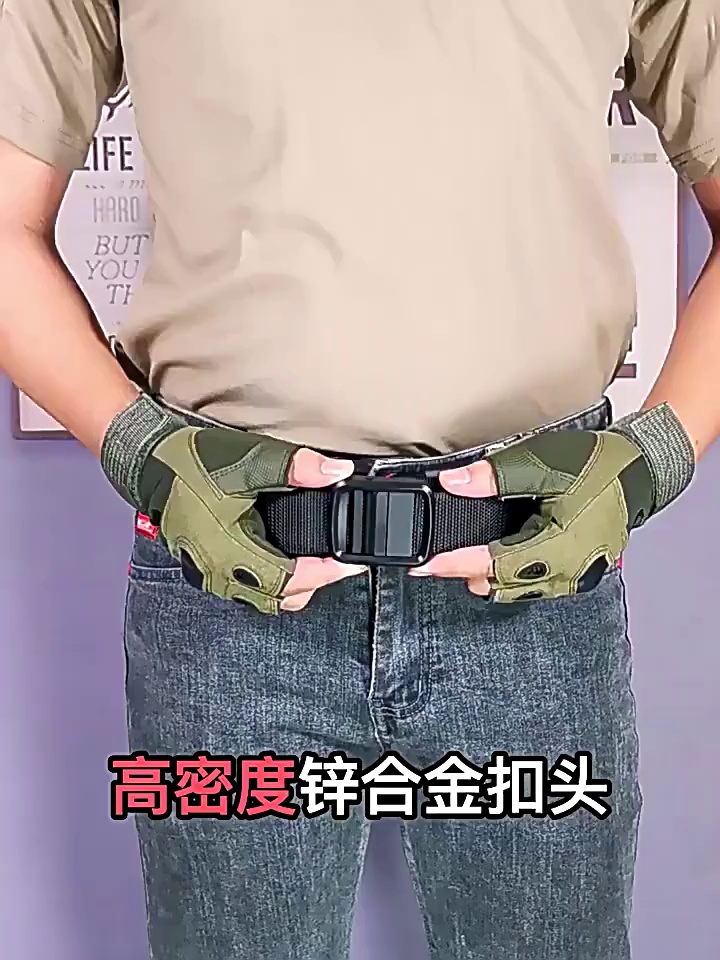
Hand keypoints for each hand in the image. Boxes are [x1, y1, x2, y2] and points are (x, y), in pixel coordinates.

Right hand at [101, 394, 365, 613]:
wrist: (146, 461)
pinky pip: (247, 588)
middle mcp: (221, 572)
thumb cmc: (190, 464)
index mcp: (232, 551)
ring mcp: (212, 573)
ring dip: (294, 586)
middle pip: (283, 598)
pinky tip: (284, 557)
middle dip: (315, 582)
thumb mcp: (249, 459)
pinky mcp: (207, 567)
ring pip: (265, 598)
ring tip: (317, 560)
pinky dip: (272, 581)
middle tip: (340, 559)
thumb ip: (297, 467)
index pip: (292, 580)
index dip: (328, 573)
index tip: (353, 562)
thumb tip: (338, 472)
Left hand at [409, 406, 694, 601]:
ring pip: (516, 590)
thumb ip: (495, 475)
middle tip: (434, 557)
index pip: (492, 564)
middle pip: (500, 585)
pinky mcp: (576, 573)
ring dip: (487, 576)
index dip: (453, 564)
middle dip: (464, 572)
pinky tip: (496, 557)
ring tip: (460, 556)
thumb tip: (453, 483)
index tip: (422, 563)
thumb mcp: (544, 460)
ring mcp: (573, 576)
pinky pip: (534, 586)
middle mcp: (567, 570)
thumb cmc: (603, 465)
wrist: (643, 468)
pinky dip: (510, 575)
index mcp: (558, 546)